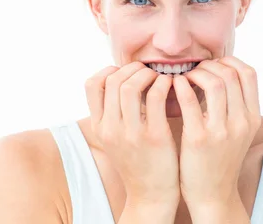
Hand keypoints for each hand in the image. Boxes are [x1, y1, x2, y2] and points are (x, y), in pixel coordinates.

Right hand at [85, 62, 180, 206]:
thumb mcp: (114, 137)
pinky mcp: (154, 136)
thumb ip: (113, 112)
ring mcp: (131, 133)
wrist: (151, 194)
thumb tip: (120, 78)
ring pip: (131, 86)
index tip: (125, 71)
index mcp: (99, 127)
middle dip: (132, 68)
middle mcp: (111, 129)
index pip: (91, 85)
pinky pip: (156, 97)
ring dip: (148, 74)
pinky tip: (171, 85)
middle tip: (147, 70)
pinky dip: (164, 84)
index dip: (108, 70)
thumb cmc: (137, 160)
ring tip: (159, 76)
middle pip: (113, 81)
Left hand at [173, 56, 261, 209]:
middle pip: (230, 74)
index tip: (213, 64)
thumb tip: (220, 72)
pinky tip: (174, 85)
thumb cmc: (220, 158)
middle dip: (209, 66)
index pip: (249, 73)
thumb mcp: (237, 130)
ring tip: (184, 77)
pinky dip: (180, 86)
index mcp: (252, 117)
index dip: (229, 61)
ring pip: (214, 82)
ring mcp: (222, 130)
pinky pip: (190, 100)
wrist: (212, 194)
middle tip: (194, 69)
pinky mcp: (199, 138)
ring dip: (195, 73)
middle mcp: (242, 122)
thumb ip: (234, 104)